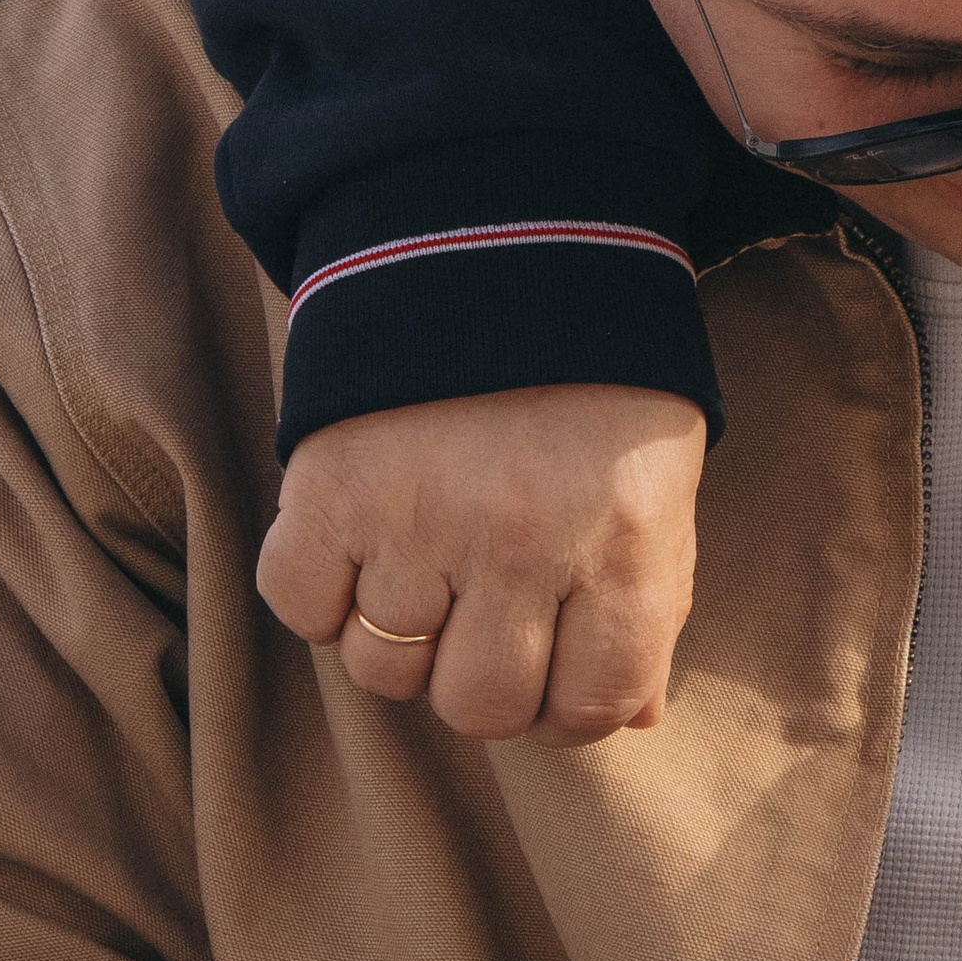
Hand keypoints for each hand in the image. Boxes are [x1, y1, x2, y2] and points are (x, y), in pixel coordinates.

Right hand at [256, 385, 704, 743]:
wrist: (499, 241)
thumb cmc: (596, 380)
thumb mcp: (659, 483)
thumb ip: (650, 603)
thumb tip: (630, 719)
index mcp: (622, 542)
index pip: (593, 707)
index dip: (571, 708)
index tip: (556, 674)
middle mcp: (521, 542)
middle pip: (478, 706)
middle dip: (480, 683)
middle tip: (483, 624)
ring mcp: (418, 520)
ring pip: (382, 670)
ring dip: (399, 640)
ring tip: (424, 571)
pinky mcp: (329, 489)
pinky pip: (301, 609)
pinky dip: (322, 597)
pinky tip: (362, 549)